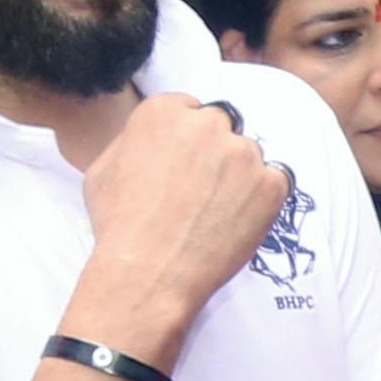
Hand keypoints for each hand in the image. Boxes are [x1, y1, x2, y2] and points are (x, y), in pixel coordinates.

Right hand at [65, 93, 292, 362]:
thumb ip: (133, 141)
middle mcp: (207, 123)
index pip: (189, 110)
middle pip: (223, 127)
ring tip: (216, 213)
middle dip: (215, 153)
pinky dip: (263, 199)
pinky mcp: (271, 183)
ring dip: (240, 176)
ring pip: (250, 155)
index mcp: (163, 111)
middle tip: (202, 189)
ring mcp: (243, 153)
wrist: (148, 270)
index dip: (187, 139)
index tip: (185, 162)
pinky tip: (238, 220)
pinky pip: (276, 181)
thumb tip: (150, 139)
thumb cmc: (119, 225)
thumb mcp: (104, 169)